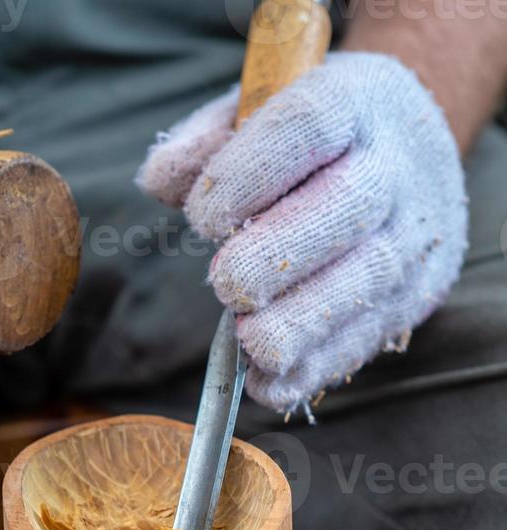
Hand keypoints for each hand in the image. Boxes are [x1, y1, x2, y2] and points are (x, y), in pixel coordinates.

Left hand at [138, 52, 467, 413]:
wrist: (412, 151)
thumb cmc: (315, 140)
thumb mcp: (263, 111)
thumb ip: (207, 142)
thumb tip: (158, 180)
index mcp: (354, 102)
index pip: (307, 124)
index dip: (250, 173)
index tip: (202, 217)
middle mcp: (395, 167)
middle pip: (347, 206)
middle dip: (278, 256)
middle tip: (226, 286)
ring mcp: (414, 235)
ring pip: (367, 280)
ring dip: (300, 324)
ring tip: (249, 343)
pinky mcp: (417, 294)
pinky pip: (367, 336)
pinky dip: (314, 369)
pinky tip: (268, 382)